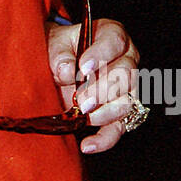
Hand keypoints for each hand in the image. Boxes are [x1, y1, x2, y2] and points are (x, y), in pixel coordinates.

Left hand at [47, 19, 140, 153]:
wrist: (55, 65)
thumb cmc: (58, 49)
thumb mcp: (53, 43)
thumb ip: (59, 53)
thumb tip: (67, 71)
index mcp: (112, 36)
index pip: (116, 41)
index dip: (102, 54)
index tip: (84, 67)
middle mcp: (126, 60)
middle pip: (126, 75)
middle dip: (102, 89)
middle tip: (80, 99)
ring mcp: (126, 89)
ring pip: (127, 103)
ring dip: (103, 113)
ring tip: (80, 115)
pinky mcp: (118, 113)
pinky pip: (118, 129)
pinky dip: (104, 139)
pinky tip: (87, 145)